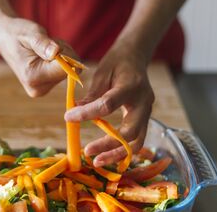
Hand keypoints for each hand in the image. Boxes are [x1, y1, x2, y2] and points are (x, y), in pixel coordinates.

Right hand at [0, 16, 77, 96]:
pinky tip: (44, 54)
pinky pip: (63, 71)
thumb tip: (56, 52)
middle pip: (69, 71)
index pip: (65, 70)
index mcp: (32, 77)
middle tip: (46, 44)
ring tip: (43, 48)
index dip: (64, 53)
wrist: (5, 37)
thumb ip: (42, 44)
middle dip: (63, 54)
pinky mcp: (46, 86)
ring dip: (61, 55)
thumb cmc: (16, 33)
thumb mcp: (29, 34)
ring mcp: (42, 89)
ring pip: (68, 70)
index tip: (51, 44)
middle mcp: (38, 88)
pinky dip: (59, 60)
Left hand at [64, 41, 153, 166]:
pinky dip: (123, 150)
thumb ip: (92, 95)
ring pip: (137, 141)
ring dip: (117, 154)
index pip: (107, 105)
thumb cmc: (117, 62)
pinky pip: (137, 139)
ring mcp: (148, 111)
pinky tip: (107, 155)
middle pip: (130, 131)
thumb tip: (74, 112)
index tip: (68, 117)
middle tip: (88, 152)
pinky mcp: (146, 118)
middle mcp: (144, 101)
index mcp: (131, 85)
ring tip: (97, 161)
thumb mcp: (102, 73)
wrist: (136, 56)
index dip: (87, 114)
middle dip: (108, 145)